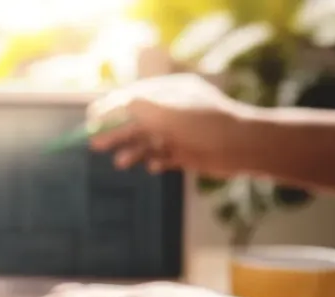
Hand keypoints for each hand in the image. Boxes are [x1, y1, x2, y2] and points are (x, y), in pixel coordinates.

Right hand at [87, 73, 250, 176]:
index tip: (92, 118)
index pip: (134, 97)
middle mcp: (173, 111)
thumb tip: (119, 103)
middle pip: (137, 122)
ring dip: (133, 150)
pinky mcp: (186, 154)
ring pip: (148, 142)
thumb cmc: (207, 123)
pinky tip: (152, 166)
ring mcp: (179, 133)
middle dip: (117, 133)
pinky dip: (155, 162)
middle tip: (95, 144)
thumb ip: (142, 108)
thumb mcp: (170, 111)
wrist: (242, 146)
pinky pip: (163, 158)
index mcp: (170, 92)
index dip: (112, 107)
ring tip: (120, 162)